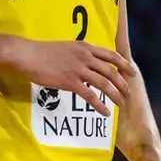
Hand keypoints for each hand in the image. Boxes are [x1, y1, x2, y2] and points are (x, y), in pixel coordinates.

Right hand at [0, 38, 129, 115]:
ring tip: (121, 104)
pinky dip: (100, 105)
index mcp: (85, 47)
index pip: (111, 55)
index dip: (124, 64)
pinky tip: (106, 112)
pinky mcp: (70, 82)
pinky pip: (90, 96)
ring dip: (116, 95)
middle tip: (128, 92)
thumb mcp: (67, 47)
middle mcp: (86, 57)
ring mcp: (79, 69)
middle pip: (111, 71)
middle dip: (123, 83)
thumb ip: (80, 53)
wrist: (29, 56)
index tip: (132, 72)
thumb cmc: (44, 52)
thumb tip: (90, 61)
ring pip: (104, 84)